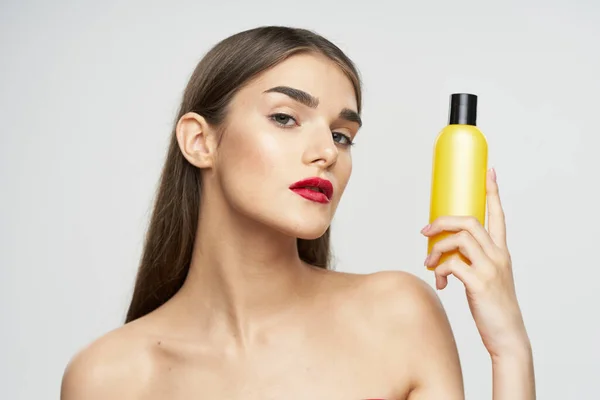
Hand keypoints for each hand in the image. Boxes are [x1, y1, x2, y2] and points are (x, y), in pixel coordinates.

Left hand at [420, 168, 529, 358]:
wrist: (507, 336)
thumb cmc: (493, 307)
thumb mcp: (485, 278)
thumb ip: (468, 262)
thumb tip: (438, 257)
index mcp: (501, 252)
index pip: (498, 215)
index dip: (493, 192)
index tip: (489, 171)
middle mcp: (498, 256)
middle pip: (470, 222)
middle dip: (443, 221)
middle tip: (425, 232)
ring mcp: (490, 269)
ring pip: (460, 239)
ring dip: (437, 248)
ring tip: (429, 264)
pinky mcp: (480, 283)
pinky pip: (452, 264)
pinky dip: (440, 270)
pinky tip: (441, 284)